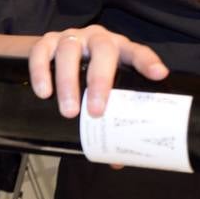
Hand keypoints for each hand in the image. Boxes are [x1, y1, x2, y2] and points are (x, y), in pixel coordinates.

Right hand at [28, 25, 167, 117]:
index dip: (148, 62)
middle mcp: (96, 39)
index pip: (137, 52)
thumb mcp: (103, 88)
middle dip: (100, 81)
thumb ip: (110, 117)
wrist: (54, 50)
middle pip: (103, 51)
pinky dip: (41, 72)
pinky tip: (43, 93)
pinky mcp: (45, 41)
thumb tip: (116, 160)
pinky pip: (41, 52)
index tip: (158, 75)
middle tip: (96, 112)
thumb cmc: (87, 73)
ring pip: (69, 52)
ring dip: (68, 82)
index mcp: (118, 49)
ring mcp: (70, 38)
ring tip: (69, 111)